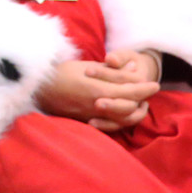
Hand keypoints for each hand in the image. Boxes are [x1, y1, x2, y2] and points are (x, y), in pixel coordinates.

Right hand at [35, 57, 159, 131]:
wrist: (36, 88)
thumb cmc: (60, 73)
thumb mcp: (87, 67)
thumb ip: (112, 71)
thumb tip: (133, 68)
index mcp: (99, 91)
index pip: (131, 92)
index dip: (145, 88)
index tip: (154, 84)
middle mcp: (98, 107)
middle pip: (130, 110)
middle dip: (142, 102)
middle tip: (147, 94)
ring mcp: (92, 117)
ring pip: (122, 121)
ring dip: (134, 113)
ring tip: (138, 104)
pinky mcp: (86, 122)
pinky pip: (110, 126)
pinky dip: (120, 121)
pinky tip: (121, 114)